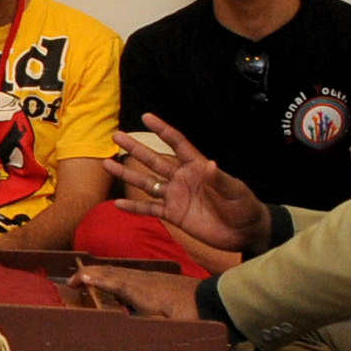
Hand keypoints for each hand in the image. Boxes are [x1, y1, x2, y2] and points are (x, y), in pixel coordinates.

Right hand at [67, 264, 201, 318]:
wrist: (216, 301)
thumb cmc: (194, 316)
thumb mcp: (171, 326)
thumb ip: (148, 324)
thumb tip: (126, 324)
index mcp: (144, 292)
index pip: (114, 282)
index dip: (94, 280)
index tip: (77, 280)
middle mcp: (145, 281)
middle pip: (113, 272)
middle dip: (91, 274)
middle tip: (73, 280)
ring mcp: (153, 278)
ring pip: (122, 271)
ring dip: (102, 273)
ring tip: (87, 276)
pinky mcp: (159, 279)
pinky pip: (131, 273)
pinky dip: (116, 274)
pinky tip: (116, 278)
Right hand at [103, 114, 266, 252]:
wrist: (243, 233)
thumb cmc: (243, 206)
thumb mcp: (235, 190)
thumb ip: (219, 179)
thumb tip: (209, 164)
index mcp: (197, 167)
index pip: (177, 144)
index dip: (162, 130)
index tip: (146, 117)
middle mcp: (182, 178)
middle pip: (154, 160)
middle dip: (136, 148)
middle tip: (116, 135)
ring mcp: (175, 196)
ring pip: (146, 183)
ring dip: (127, 174)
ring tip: (107, 164)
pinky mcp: (173, 215)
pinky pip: (149, 209)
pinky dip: (134, 207)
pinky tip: (117, 204)